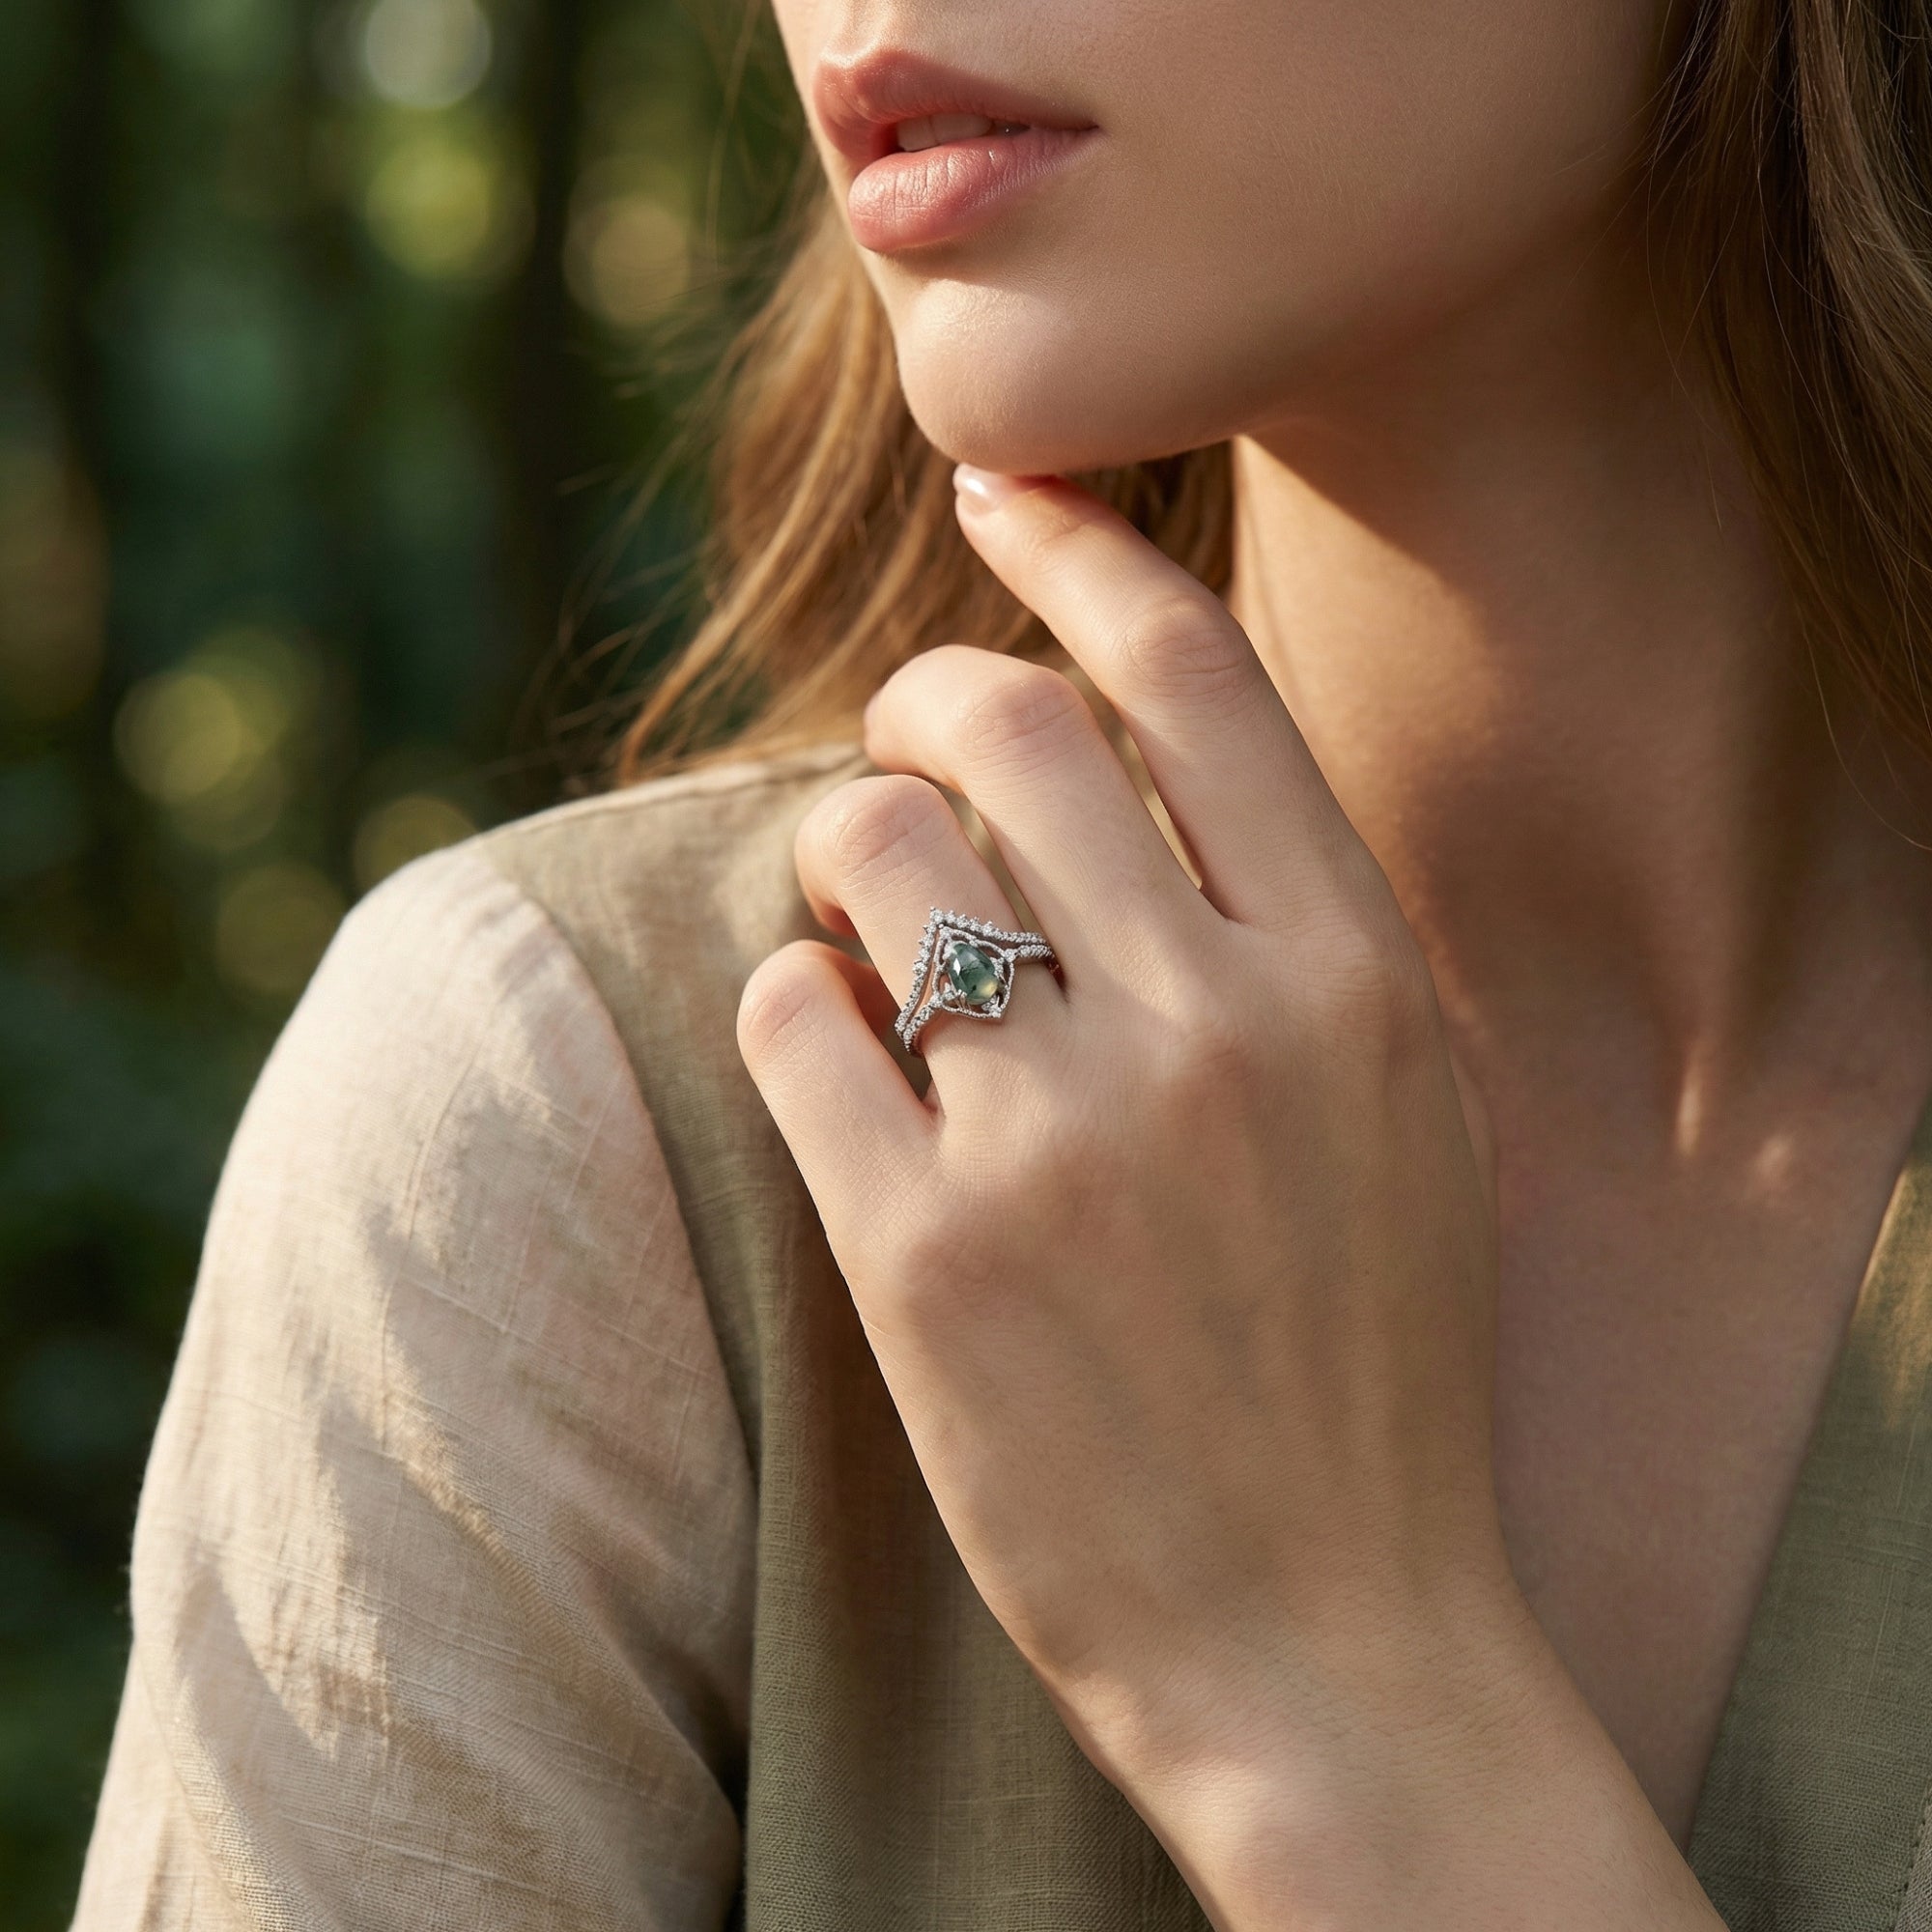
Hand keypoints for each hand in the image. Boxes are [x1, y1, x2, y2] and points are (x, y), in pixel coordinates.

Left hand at [737, 468, 1720, 1928]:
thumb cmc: (1362, 1361)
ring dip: (846, 853)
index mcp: (1350, 975)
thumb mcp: (1397, 1110)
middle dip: (924, 696)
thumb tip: (1106, 747)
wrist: (1327, 1637)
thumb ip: (1282, 924)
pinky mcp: (923, 1254)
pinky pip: (789, 1011)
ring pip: (871, 842)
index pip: (1189, 670)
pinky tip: (843, 1056)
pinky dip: (794, 1000)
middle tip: (907, 744)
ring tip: (874, 929)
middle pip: (1000, 721)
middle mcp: (1215, 1025)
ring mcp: (1062, 1139)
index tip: (1004, 499)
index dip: (1079, 551)